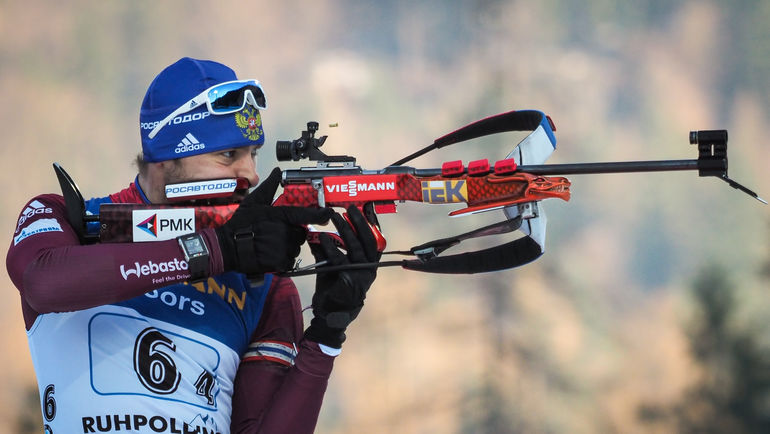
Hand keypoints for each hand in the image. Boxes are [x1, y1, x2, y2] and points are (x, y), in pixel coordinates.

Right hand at [215, 167, 332, 275]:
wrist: (228, 247)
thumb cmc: (240, 224)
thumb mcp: (254, 201)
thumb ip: (269, 187)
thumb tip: (277, 171)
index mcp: (280, 215)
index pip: (305, 214)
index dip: (320, 214)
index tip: (328, 213)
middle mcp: (285, 231)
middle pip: (300, 232)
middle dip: (292, 232)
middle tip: (276, 233)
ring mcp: (283, 247)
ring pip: (295, 246)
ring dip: (288, 246)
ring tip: (270, 243)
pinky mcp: (281, 261)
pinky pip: (290, 260)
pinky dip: (283, 259)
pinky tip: (270, 254)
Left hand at [304, 205, 380, 347]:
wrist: (330, 313)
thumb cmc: (333, 287)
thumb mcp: (332, 264)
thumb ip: (328, 247)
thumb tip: (317, 230)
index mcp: (369, 263)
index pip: (375, 239)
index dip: (372, 223)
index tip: (367, 206)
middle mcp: (369, 268)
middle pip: (368, 240)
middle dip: (359, 222)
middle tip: (350, 208)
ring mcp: (361, 275)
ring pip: (355, 247)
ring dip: (345, 230)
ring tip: (335, 217)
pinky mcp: (349, 281)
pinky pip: (339, 260)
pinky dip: (330, 247)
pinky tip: (322, 238)